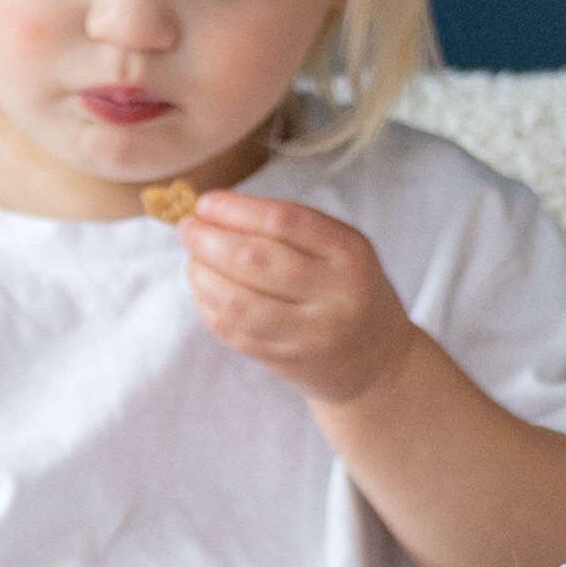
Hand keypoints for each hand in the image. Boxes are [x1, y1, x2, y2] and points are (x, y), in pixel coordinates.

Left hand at [180, 193, 416, 407]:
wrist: (377, 361)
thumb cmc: (348, 291)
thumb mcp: (341, 250)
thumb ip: (289, 228)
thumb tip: (214, 212)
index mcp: (349, 253)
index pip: (284, 222)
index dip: (236, 210)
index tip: (206, 204)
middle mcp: (336, 294)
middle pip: (256, 260)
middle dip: (209, 241)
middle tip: (188, 230)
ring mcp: (313, 334)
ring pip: (239, 302)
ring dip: (202, 277)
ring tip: (193, 262)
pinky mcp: (290, 362)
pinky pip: (235, 333)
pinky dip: (210, 308)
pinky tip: (205, 293)